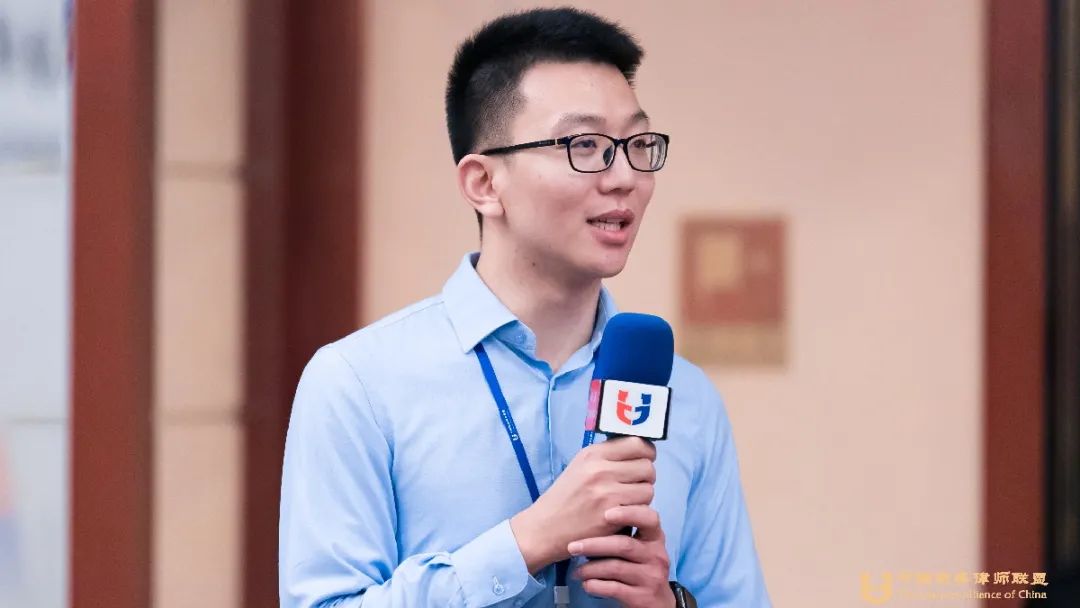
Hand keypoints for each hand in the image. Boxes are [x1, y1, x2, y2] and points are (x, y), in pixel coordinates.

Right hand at [510, 437, 655, 572]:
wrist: (544, 528)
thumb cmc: (565, 497)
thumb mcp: (580, 466)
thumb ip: (607, 457)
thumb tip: (640, 449)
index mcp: (593, 454)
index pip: (637, 443)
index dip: (647, 453)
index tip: (643, 461)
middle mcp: (600, 469)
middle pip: (647, 466)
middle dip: (645, 477)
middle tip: (633, 486)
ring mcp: (606, 492)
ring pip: (648, 489)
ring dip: (642, 497)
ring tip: (626, 501)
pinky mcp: (611, 515)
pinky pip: (642, 509)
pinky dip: (637, 513)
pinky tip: (623, 514)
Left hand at [568, 505, 674, 607]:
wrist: (657, 602)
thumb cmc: (640, 567)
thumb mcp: (640, 546)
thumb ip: (625, 529)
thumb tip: (590, 511)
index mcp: (655, 537)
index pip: (649, 518)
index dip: (628, 514)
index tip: (605, 514)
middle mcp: (656, 555)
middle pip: (624, 545)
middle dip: (594, 544)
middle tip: (572, 546)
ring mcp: (651, 577)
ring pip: (615, 568)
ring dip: (590, 569)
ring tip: (575, 571)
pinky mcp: (642, 597)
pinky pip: (614, 589)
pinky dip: (595, 585)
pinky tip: (586, 584)